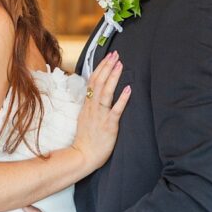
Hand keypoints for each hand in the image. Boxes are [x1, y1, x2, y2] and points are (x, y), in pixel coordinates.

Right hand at [72, 51, 131, 172]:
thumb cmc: (86, 140)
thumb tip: (95, 94)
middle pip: (98, 82)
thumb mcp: (84, 118)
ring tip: (120, 64)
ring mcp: (100, 115)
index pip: (92, 81)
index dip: (100, 67)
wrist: (83, 156)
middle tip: (116, 54)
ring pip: (106, 92)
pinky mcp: (109, 125)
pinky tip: (129, 89)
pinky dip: (122, 99)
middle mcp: (92, 107)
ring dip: (113, 77)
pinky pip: (116, 110)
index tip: (108, 57)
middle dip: (107, 67)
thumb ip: (90, 106)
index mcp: (87, 105)